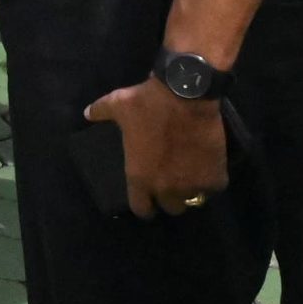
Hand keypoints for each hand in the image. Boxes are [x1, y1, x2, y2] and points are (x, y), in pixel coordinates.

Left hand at [84, 80, 228, 217]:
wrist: (186, 95)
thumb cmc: (148, 103)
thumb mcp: (118, 105)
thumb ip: (101, 112)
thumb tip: (87, 114)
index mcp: (139, 177)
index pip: (141, 209)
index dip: (144, 206)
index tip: (148, 200)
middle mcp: (165, 187)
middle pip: (171, 208)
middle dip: (171, 199)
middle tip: (172, 184)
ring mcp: (191, 184)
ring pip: (194, 199)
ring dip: (192, 190)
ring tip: (192, 176)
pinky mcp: (214, 176)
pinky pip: (215, 187)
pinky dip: (213, 180)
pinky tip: (210, 169)